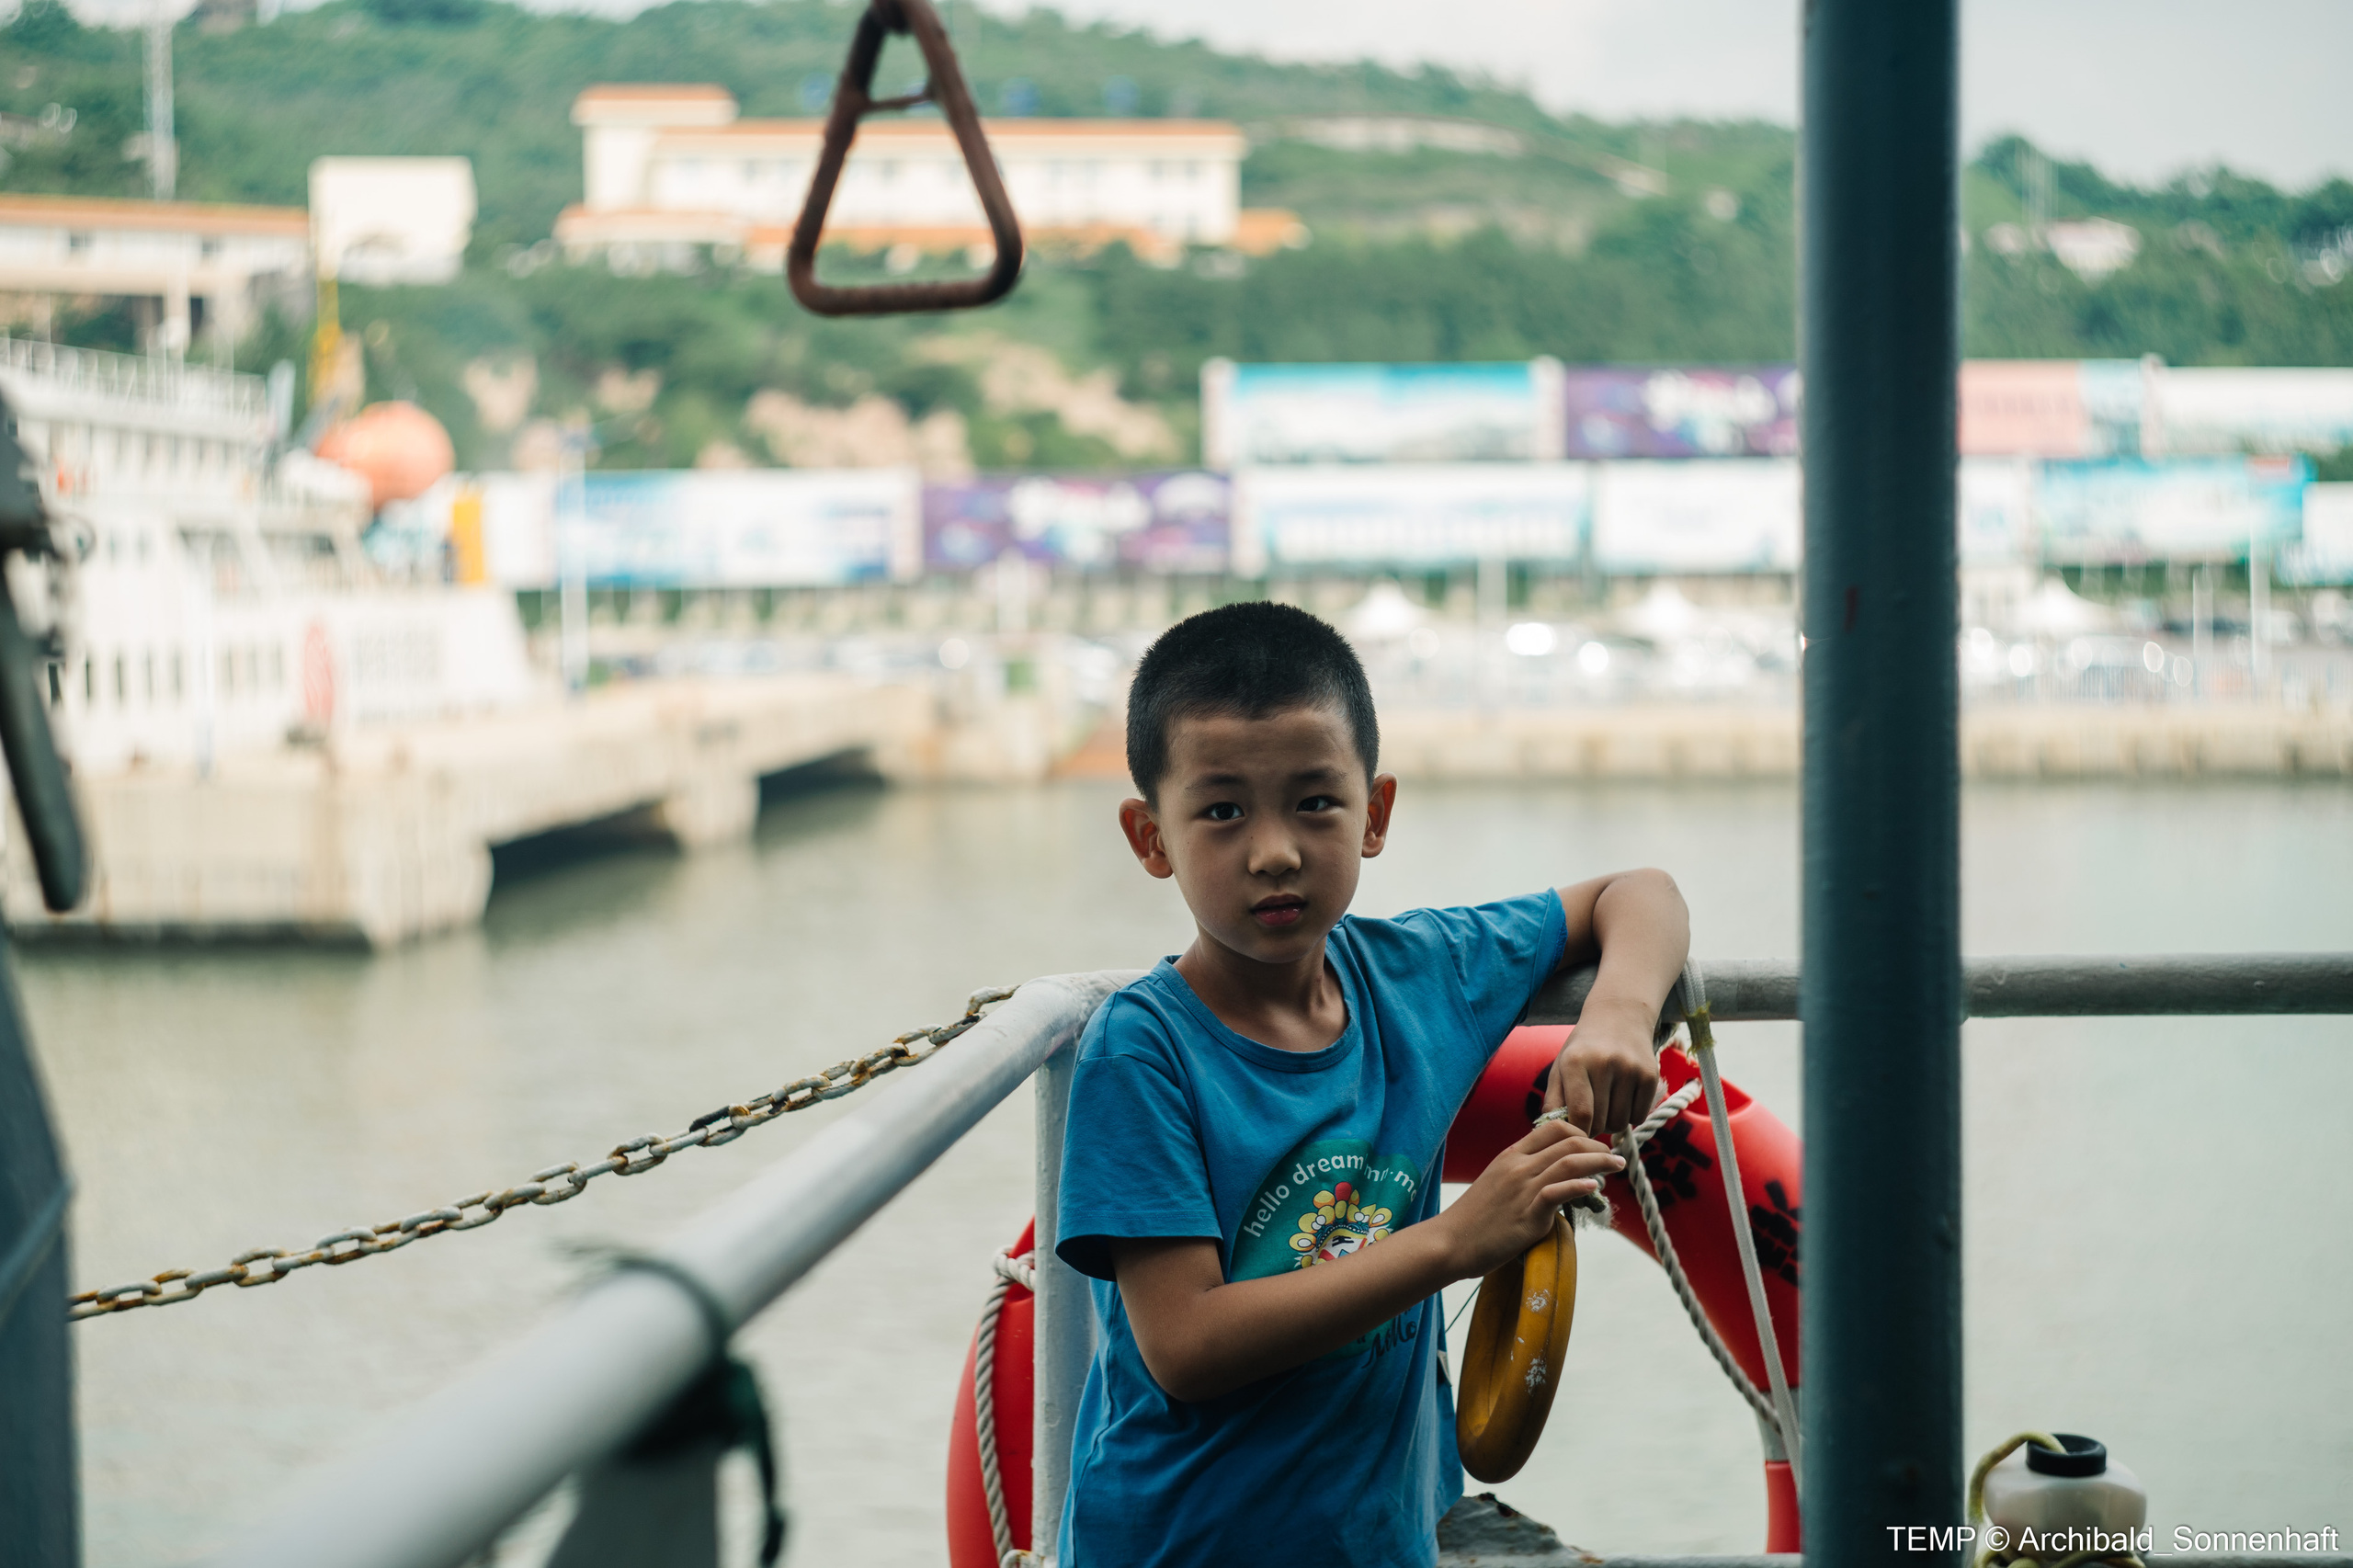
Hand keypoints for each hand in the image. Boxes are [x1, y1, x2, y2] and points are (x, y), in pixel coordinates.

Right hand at [1435, 1121, 1623, 1280]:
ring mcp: (1523, 1189)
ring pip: (1570, 1162)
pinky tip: (1594, 1187)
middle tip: (1613, 1156)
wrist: (1450, 1242)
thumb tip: (1552, 1173)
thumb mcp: (1496, 1181)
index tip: (1594, 1145)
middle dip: (1599, 1146)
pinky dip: (1579, 1186)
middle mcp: (1519, 1166)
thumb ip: (1522, 1172)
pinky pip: (1557, 1192)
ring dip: (1600, 1162)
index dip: (1582, 1132)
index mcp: (1511, 1155)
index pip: (1554, 1127)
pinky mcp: (1528, 1215)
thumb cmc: (1474, 1217)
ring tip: (1616, 1166)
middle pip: (1569, 1141)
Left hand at [1543, 1000, 1660, 1137]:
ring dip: (1612, 1122)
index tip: (1576, 1135)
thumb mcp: (1561, 1068)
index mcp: (1576, 1062)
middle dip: (1594, 1127)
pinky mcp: (1650, 1075)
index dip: (1578, 1132)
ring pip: (1621, 1122)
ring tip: (1605, 1106)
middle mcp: (1604, 1063)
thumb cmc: (1583, 1049)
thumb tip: (1554, 1132)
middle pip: (1601, 1122)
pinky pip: (1639, 1116)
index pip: (1580, 1114)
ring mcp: (1630, 1068)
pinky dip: (1630, 1116)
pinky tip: (1622, 1099)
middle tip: (1591, 1116)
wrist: (1619, 1016)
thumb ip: (1554, 1101)